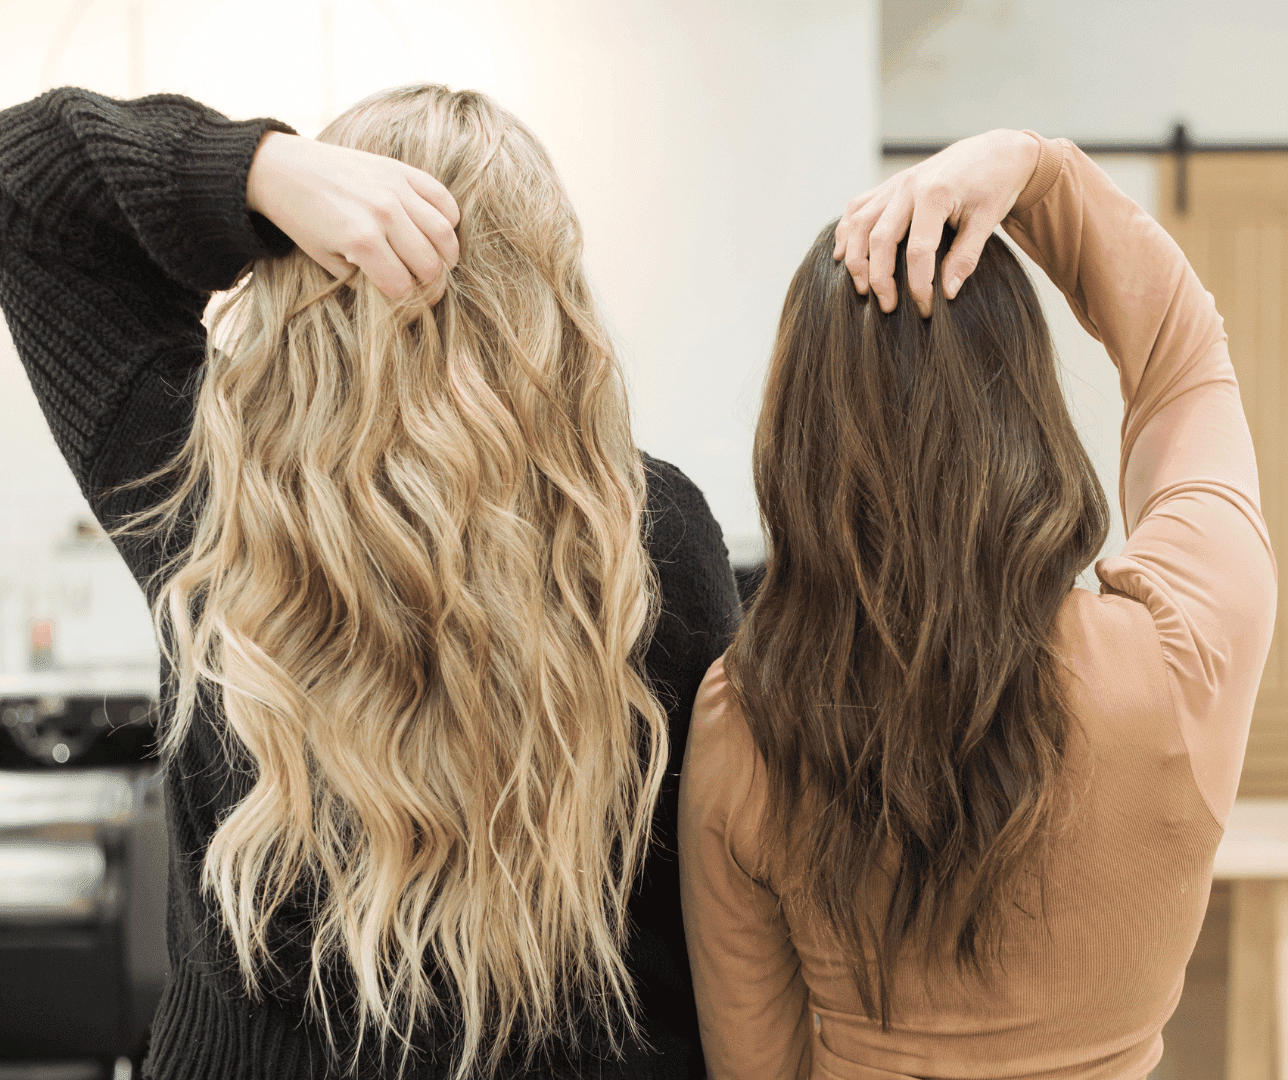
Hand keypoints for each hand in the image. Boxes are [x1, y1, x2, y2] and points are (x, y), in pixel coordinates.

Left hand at [246, 131, 460, 299]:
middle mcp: (384, 213)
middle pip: (429, 264)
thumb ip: (362, 280)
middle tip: (426, 288)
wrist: (286, 169)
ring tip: (440, 264)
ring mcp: (396, 189)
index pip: (403, 286)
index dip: (406, 302)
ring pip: (443, 234)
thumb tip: (396, 293)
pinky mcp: (402, 170)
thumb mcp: (325, 260)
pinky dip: (449, 220)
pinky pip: (443, 199)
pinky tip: (438, 232)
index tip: (404, 303)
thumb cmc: (303, 220)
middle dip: (431, 284)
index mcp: (361, 240)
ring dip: (447, 256)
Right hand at [832, 129, 1039, 317]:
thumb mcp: (987, 221)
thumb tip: (947, 292)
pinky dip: (845, 232)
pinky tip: (843, 256)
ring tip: (862, 289)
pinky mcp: (888, 186)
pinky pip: (856, 209)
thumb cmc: (995, 186)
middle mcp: (908, 186)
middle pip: (880, 239)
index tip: (924, 308)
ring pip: (859, 224)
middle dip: (880, 278)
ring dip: (855, 259)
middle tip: (888, 306)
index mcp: (935, 193)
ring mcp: (894, 184)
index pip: (918, 249)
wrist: (994, 152)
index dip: (918, 283)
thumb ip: (965, 257)